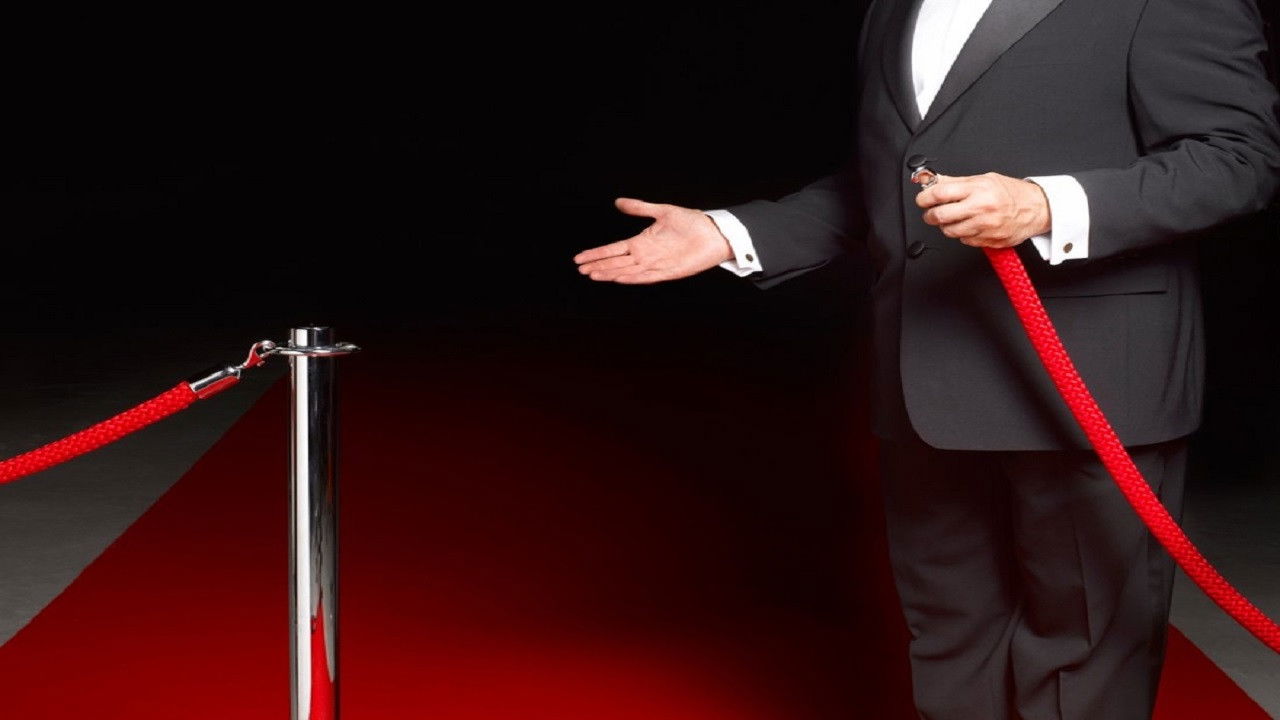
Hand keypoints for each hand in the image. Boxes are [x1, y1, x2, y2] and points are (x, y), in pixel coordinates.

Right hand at [573, 198, 733, 283]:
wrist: (714, 233)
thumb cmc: (691, 222)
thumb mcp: (662, 211)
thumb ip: (640, 208)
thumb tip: (618, 202)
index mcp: (642, 242)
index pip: (614, 249)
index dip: (597, 253)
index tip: (580, 258)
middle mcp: (646, 255)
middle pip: (616, 262)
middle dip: (598, 266)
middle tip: (580, 270)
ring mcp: (656, 264)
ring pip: (627, 271)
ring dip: (611, 273)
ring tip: (593, 275)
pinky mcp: (669, 272)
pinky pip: (647, 277)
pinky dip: (633, 278)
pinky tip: (619, 279)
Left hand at [914, 173, 1050, 247]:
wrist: (1037, 209)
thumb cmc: (1011, 192)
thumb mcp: (984, 179)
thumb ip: (956, 182)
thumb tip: (932, 180)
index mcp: (979, 189)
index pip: (941, 193)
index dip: (925, 197)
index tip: (922, 199)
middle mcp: (981, 208)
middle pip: (941, 216)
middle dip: (930, 215)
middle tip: (930, 212)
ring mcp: (985, 226)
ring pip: (950, 231)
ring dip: (945, 226)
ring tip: (952, 218)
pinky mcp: (988, 240)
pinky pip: (964, 240)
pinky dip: (962, 234)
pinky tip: (969, 225)